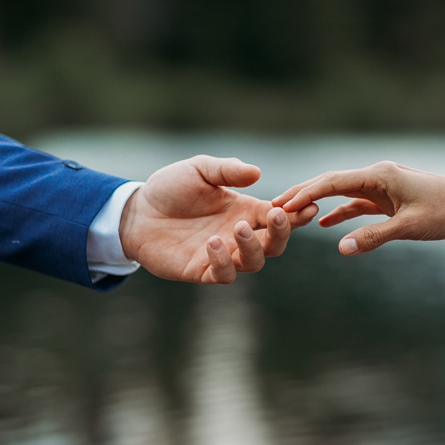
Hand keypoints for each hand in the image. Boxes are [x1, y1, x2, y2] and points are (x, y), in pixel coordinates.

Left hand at [119, 155, 317, 283]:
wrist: (135, 211)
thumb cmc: (170, 189)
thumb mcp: (199, 170)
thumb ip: (227, 170)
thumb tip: (257, 173)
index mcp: (244, 210)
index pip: (278, 216)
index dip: (296, 214)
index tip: (309, 206)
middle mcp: (237, 235)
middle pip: (274, 245)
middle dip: (281, 233)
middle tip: (277, 216)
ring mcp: (221, 255)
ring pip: (253, 263)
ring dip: (252, 247)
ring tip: (237, 228)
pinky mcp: (200, 270)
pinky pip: (222, 275)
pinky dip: (222, 262)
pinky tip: (212, 244)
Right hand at [273, 161, 444, 255]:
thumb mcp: (409, 228)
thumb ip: (372, 237)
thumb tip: (340, 248)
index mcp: (378, 175)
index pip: (331, 182)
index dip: (303, 193)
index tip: (280, 203)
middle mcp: (378, 176)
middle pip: (331, 184)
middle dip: (303, 196)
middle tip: (274, 207)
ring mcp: (384, 186)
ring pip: (343, 194)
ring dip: (319, 205)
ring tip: (293, 216)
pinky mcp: (392, 198)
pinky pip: (359, 204)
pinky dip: (342, 213)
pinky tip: (326, 226)